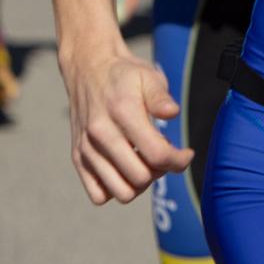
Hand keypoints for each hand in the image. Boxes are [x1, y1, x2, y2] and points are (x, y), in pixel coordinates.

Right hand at [60, 38, 192, 204]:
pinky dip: (115, 189)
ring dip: (139, 184)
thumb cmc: (124, 75)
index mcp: (122, 112)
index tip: (186, 154)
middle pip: (140, 178)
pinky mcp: (77, 157)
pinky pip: (98, 195)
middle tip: (164, 155)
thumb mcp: (148, 76)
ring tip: (145, 163)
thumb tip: (172, 113)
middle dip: (161, 171)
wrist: (88, 68)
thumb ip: (161, 97)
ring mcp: (86, 148)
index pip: (157, 155)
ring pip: (121, 193)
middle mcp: (101, 133)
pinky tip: (125, 169)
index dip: (178, 160)